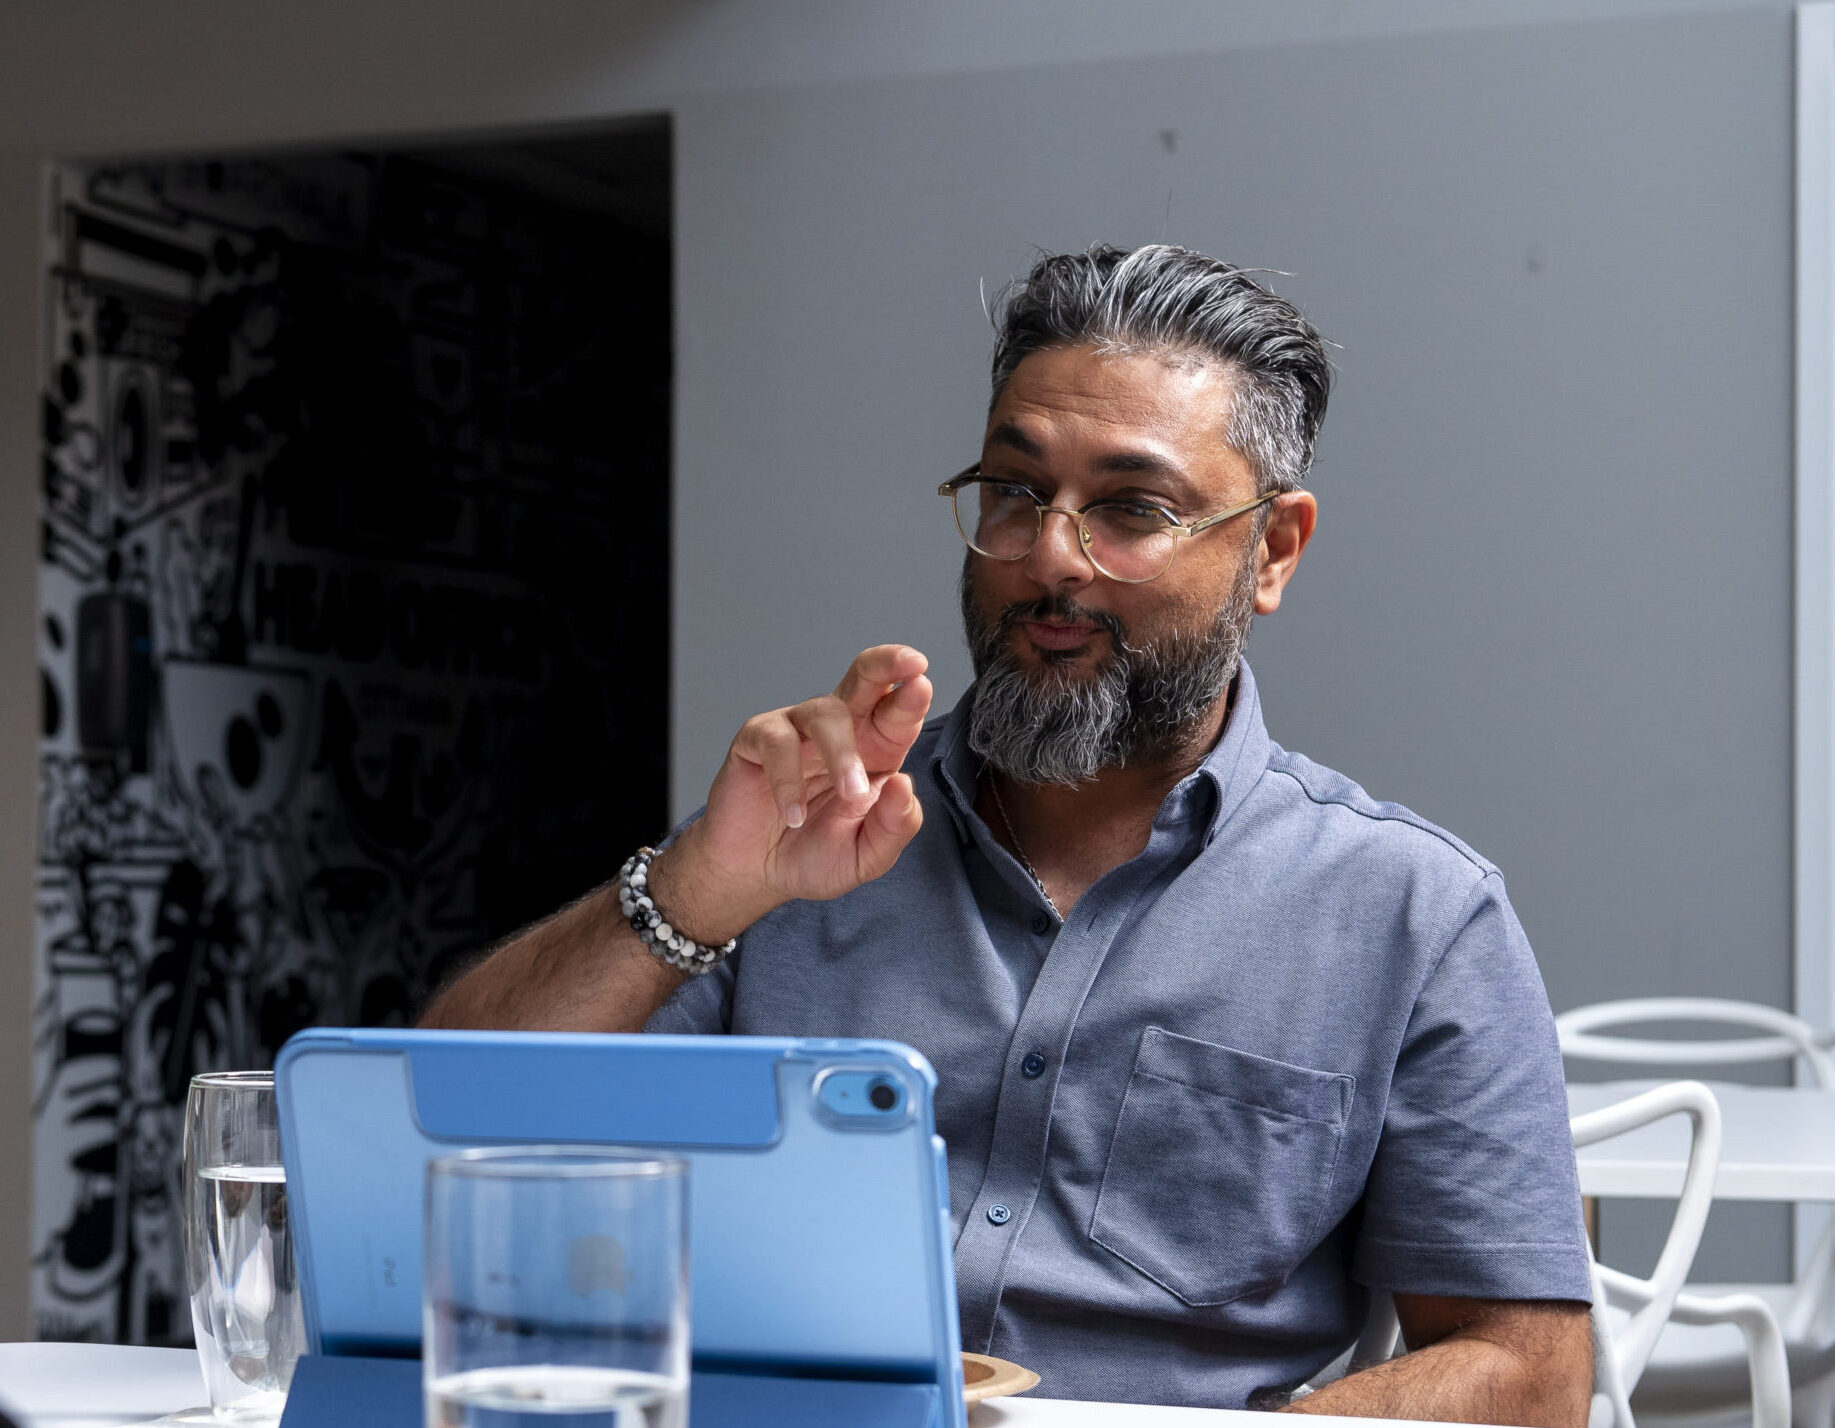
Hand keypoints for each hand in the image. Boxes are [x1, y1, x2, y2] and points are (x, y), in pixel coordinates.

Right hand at [659, 645, 931, 937]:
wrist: (756, 873)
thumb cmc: (815, 855)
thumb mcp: (867, 856)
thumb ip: (894, 827)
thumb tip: (905, 783)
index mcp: (876, 749)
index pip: (899, 711)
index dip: (911, 696)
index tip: (922, 683)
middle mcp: (842, 729)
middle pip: (865, 678)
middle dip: (887, 664)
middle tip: (910, 662)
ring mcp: (798, 730)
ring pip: (825, 714)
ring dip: (843, 754)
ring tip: (850, 798)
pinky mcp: (758, 739)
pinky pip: (777, 743)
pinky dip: (788, 781)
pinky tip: (793, 815)